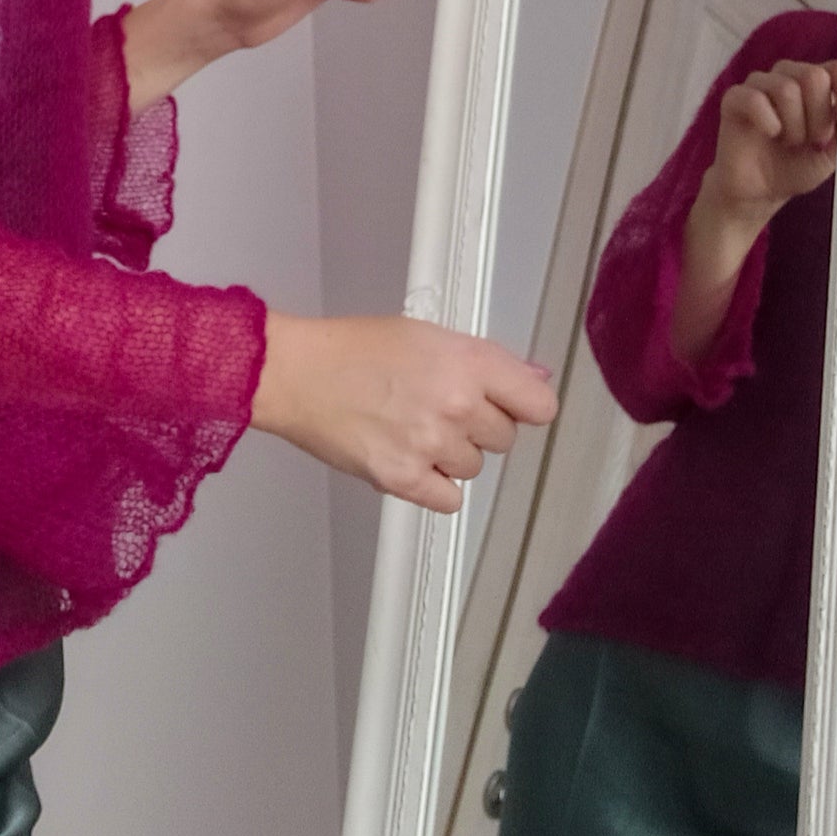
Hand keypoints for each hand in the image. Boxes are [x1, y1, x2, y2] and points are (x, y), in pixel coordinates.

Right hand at [250, 313, 557, 512]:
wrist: (296, 374)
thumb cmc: (353, 349)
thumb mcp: (428, 336)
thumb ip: (486, 361)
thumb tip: (534, 379)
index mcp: (469, 362)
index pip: (539, 405)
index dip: (523, 406)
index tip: (508, 406)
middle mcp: (457, 404)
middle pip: (504, 439)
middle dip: (478, 428)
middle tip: (437, 410)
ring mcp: (431, 444)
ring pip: (473, 468)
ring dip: (450, 456)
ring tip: (411, 429)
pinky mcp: (404, 479)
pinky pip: (449, 499)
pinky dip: (433, 485)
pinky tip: (409, 459)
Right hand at [709, 56, 836, 219]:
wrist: (760, 192)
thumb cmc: (795, 168)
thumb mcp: (834, 151)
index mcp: (816, 85)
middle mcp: (789, 77)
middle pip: (813, 75)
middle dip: (818, 116)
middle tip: (812, 141)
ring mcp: (760, 85)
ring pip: (786, 87)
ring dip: (793, 125)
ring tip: (788, 142)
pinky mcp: (734, 99)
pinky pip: (754, 98)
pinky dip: (767, 121)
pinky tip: (770, 134)